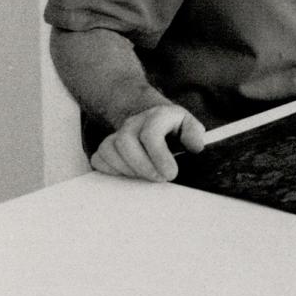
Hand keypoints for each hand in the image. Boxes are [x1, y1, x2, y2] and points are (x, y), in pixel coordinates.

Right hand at [91, 104, 205, 182]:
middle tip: (159, 179)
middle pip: (125, 142)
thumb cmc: (174, 128)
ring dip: (127, 170)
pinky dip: (110, 171)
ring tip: (145, 178)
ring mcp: (118, 133)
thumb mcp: (189, 125)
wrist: (154, 120)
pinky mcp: (107, 146)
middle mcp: (134, 122)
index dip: (160, 156)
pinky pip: (99, 158)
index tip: (171, 174)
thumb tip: (196, 146)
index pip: (151, 134)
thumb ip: (194, 134)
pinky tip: (127, 175)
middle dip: (142, 166)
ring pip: (109, 150)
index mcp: (157, 115)